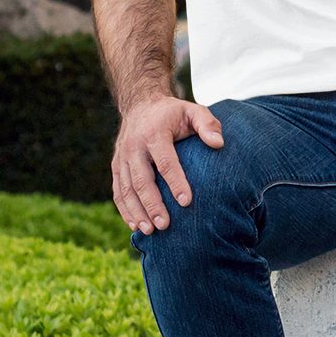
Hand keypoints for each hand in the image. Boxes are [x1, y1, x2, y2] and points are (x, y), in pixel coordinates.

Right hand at [111, 94, 224, 234]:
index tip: (187, 202)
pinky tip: (135, 225)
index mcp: (154, 133)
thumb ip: (207, 124)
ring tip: (150, 231)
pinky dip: (124, 209)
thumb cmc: (174, 113)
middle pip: (142, 180)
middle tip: (165, 226)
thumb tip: (218, 143)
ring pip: (126, 188)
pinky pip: (118, 190)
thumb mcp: (193, 110)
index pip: (165, 161)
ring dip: (137, 211)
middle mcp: (134, 146)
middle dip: (152, 204)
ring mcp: (122, 157)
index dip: (175, 182)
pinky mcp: (116, 166)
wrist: (141, 105)